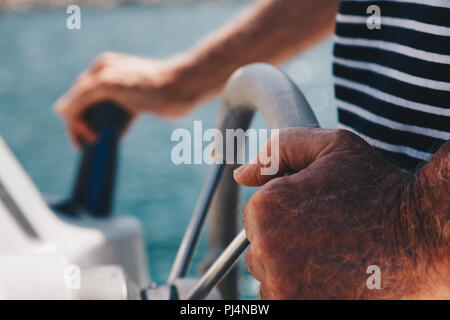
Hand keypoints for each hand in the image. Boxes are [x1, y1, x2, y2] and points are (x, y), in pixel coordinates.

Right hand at [54, 52, 192, 146]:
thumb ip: (84, 96)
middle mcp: (109, 79)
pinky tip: (116, 139)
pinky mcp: (136, 104)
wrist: (183, 88)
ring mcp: (123, 92)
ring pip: (102, 114)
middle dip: (85, 127)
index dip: (76, 122)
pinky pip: (118, 119)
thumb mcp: (111, 86)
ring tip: (100, 144)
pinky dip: (115, 129)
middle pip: (87, 107)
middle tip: (90, 146)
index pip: (76, 99)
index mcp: (100, 70)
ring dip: (99, 129)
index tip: (88, 140)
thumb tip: (60, 110)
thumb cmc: (149, 84)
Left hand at [234, 128, 446, 298]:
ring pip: (270, 277)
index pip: (255, 217)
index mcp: (266, 207)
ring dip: (291, 269)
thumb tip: (242, 174)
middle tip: (325, 236)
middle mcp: (266, 248)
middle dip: (284, 241)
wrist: (421, 236)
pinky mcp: (298, 309)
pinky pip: (283, 299)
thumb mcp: (331, 148)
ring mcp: (282, 285)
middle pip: (259, 249)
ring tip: (330, 257)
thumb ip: (278, 151)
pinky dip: (301, 291)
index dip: (285, 214)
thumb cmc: (377, 189)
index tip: (315, 214)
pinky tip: (330, 276)